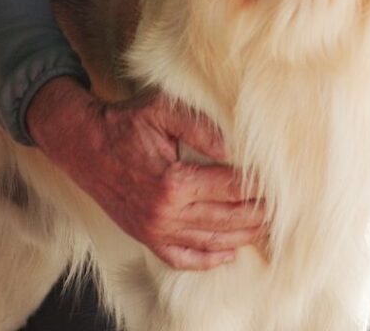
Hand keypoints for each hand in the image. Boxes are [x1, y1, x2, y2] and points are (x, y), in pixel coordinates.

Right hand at [27, 76, 264, 269]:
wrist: (83, 145)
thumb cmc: (125, 122)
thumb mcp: (162, 110)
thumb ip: (201, 127)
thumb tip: (236, 147)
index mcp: (174, 182)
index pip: (231, 188)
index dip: (258, 187)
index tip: (282, 183)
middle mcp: (166, 214)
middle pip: (227, 220)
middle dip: (259, 215)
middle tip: (286, 210)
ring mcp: (155, 230)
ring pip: (211, 242)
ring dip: (243, 237)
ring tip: (269, 229)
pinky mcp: (146, 237)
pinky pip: (182, 258)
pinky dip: (207, 259)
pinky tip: (228, 253)